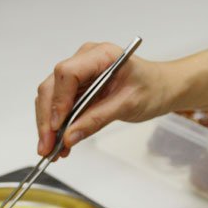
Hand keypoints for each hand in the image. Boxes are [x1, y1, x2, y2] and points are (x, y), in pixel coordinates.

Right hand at [35, 41, 172, 156]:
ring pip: (50, 99)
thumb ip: (96, 119)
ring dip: (47, 126)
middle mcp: (83, 62)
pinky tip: (59, 145)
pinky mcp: (76, 90)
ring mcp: (77, 76)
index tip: (58, 126)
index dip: (58, 100)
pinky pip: (59, 108)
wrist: (160, 87)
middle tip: (47, 147)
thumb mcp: (128, 105)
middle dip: (47, 120)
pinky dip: (56, 127)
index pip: (66, 73)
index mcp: (100, 56)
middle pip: (51, 88)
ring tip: (52, 151)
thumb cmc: (151, 88)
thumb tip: (69, 137)